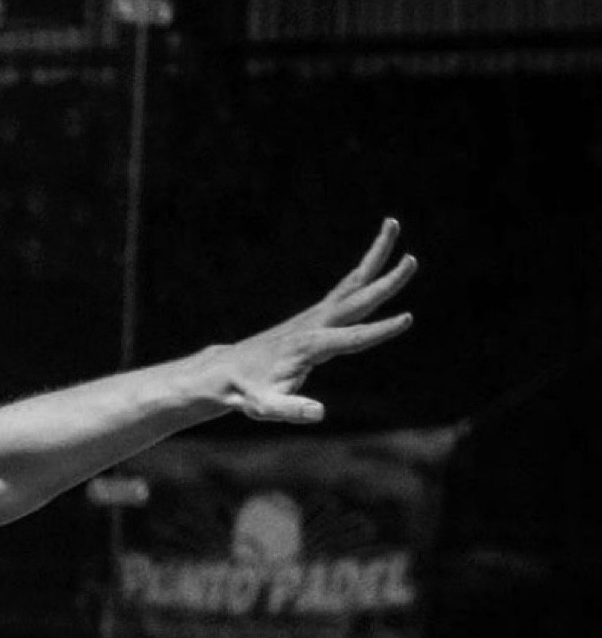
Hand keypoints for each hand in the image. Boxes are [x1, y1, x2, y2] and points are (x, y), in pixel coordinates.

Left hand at [220, 218, 414, 424]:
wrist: (225, 372)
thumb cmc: (248, 392)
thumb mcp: (265, 408)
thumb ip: (292, 410)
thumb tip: (318, 413)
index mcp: (310, 345)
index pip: (352, 338)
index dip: (380, 331)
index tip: (407, 319)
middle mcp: (315, 323)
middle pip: (358, 297)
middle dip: (386, 281)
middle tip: (413, 259)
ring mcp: (314, 316)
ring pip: (352, 282)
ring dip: (375, 254)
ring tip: (393, 223)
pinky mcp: (313, 316)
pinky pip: (345, 289)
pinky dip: (364, 272)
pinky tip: (376, 260)